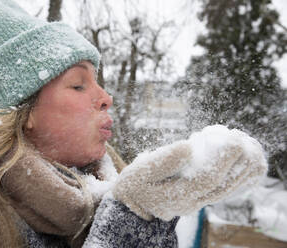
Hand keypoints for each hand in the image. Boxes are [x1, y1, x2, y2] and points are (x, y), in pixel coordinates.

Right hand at [112, 125, 266, 220]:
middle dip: (239, 161)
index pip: (207, 179)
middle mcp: (191, 203)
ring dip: (243, 168)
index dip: (223, 159)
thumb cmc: (134, 183)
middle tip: (240, 136)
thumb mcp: (139, 171)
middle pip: (224, 185)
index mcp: (176, 195)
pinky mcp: (200, 198)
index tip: (231, 138)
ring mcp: (197, 202)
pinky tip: (244, 160)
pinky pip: (225, 190)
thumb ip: (162, 160)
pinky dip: (239, 176)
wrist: (133, 205)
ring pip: (228, 189)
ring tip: (246, 143)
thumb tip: (189, 147)